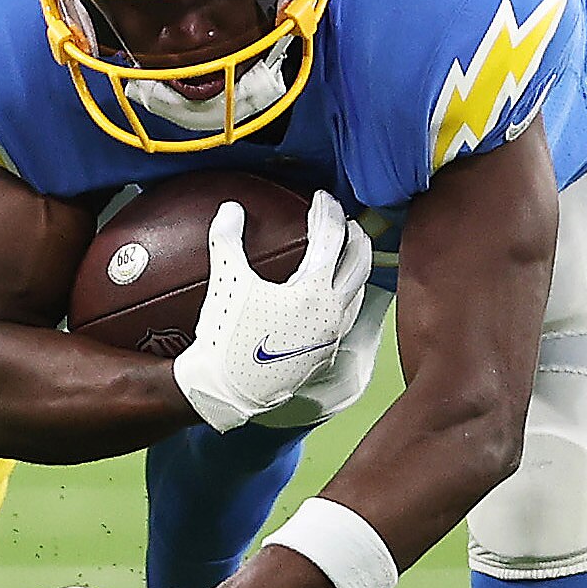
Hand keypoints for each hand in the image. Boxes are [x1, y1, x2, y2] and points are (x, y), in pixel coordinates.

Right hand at [172, 191, 371, 431]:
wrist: (227, 390)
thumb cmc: (227, 337)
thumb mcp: (226, 281)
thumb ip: (228, 239)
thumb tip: (230, 208)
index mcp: (314, 291)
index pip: (332, 238)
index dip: (328, 212)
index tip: (322, 198)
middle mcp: (333, 312)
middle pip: (360, 263)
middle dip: (356, 236)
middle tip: (345, 221)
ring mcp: (332, 335)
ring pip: (359, 291)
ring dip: (356, 266)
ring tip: (345, 253)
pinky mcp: (324, 352)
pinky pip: (347, 315)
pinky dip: (346, 294)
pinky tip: (332, 295)